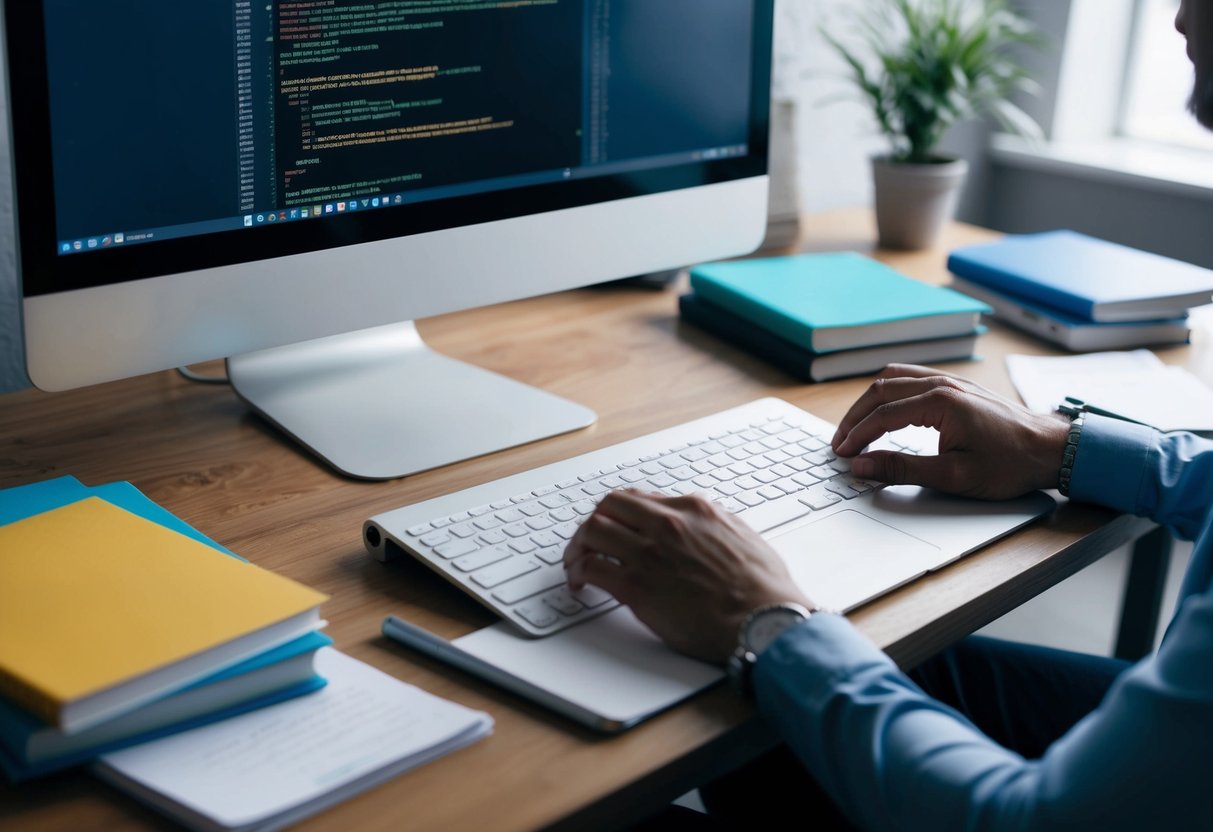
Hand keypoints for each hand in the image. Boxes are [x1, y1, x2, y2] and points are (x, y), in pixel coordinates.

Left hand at [563, 489, 814, 663]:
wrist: (764, 619)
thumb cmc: (761, 587)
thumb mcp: (742, 535)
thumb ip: (713, 523)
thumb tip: (699, 523)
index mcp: (693, 510)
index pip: (640, 498)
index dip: (620, 512)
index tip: (615, 524)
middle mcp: (667, 525)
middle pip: (609, 505)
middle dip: (594, 521)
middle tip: (588, 540)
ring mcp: (649, 554)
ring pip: (593, 530)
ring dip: (578, 545)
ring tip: (576, 561)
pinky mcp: (637, 586)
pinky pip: (592, 567)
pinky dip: (578, 572)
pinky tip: (580, 583)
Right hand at [831, 364, 1069, 499]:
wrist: (1052, 449)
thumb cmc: (1010, 464)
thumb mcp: (953, 476)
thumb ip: (902, 469)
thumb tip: (863, 467)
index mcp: (940, 402)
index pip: (882, 415)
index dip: (857, 436)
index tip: (842, 455)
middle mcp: (942, 384)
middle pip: (880, 390)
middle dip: (855, 417)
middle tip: (841, 442)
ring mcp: (950, 381)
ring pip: (893, 378)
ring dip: (869, 401)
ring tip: (856, 426)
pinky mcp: (957, 386)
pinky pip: (910, 378)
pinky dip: (888, 392)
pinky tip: (884, 409)